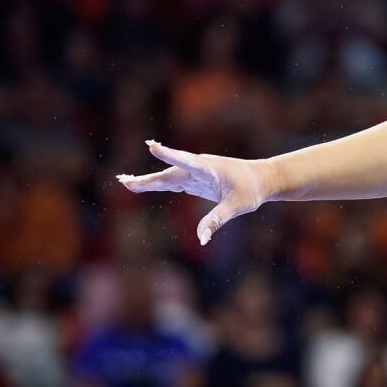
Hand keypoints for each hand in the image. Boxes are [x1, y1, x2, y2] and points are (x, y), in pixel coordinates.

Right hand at [117, 140, 270, 245]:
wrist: (262, 179)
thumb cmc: (251, 191)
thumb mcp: (237, 207)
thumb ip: (217, 221)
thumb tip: (202, 239)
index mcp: (209, 169)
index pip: (186, 161)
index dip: (169, 155)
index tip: (152, 146)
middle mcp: (199, 167)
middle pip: (169, 173)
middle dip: (148, 178)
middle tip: (124, 181)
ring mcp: (196, 173)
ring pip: (168, 176)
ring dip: (148, 181)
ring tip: (126, 182)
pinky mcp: (195, 179)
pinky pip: (173, 181)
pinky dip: (158, 184)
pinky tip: (141, 185)